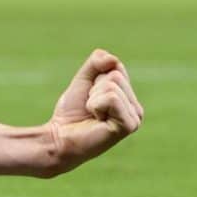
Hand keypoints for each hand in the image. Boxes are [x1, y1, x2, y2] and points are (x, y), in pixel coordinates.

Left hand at [43, 48, 142, 175]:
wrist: (59, 137)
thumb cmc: (71, 112)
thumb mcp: (83, 80)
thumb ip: (96, 63)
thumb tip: (112, 59)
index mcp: (129, 98)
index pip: (116, 67)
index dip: (95, 79)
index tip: (90, 98)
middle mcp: (137, 109)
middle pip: (115, 75)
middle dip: (94, 88)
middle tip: (90, 108)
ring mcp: (135, 118)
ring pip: (113, 85)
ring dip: (94, 98)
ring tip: (92, 115)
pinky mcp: (128, 126)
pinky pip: (112, 97)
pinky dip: (96, 105)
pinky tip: (96, 120)